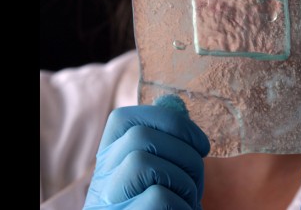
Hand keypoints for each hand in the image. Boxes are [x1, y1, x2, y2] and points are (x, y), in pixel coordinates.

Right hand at [83, 95, 210, 209]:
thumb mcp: (161, 178)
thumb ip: (164, 141)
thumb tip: (173, 102)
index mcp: (109, 167)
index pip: (124, 120)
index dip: (169, 122)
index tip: (199, 144)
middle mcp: (101, 186)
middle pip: (139, 138)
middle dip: (184, 154)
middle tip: (197, 181)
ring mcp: (110, 206)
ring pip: (143, 162)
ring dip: (183, 181)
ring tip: (189, 202)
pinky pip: (155, 197)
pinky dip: (180, 205)